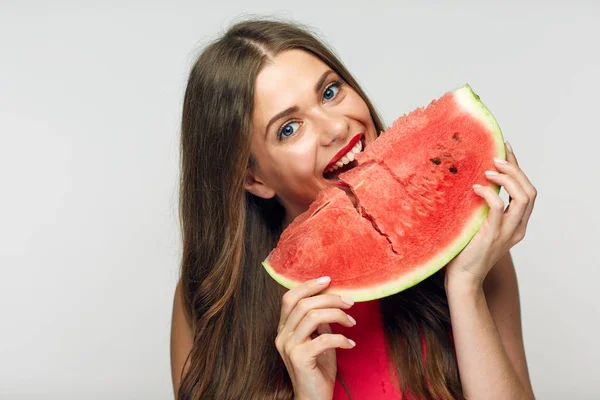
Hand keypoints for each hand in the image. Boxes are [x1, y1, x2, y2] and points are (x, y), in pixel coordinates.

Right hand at [275, 276, 355, 399]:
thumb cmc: (318, 370)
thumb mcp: (318, 340)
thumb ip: (319, 322)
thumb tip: (331, 300)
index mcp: (284, 329)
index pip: (289, 298)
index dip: (308, 286)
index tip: (328, 280)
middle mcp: (282, 336)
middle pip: (304, 304)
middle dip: (330, 298)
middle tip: (349, 302)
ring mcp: (289, 347)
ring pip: (312, 316)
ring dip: (337, 315)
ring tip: (352, 322)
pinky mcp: (300, 358)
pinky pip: (324, 338)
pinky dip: (341, 338)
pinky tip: (350, 344)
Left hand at [444, 142, 536, 288]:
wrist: (462, 278)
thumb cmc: (465, 251)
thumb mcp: (478, 224)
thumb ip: (482, 207)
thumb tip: (472, 180)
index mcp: (516, 224)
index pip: (526, 191)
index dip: (518, 169)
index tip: (507, 149)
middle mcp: (517, 228)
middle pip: (530, 191)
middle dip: (515, 169)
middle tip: (496, 157)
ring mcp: (507, 232)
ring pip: (522, 197)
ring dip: (507, 178)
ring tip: (488, 169)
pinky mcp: (492, 235)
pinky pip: (499, 208)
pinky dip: (489, 193)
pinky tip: (476, 188)